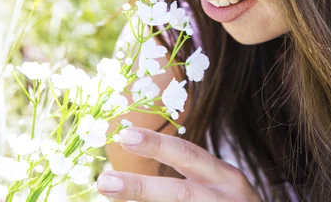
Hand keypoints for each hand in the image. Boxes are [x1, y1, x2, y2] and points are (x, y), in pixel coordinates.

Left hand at [97, 127, 262, 201]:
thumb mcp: (218, 186)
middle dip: (141, 187)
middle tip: (103, 181)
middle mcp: (227, 200)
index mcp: (225, 178)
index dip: (156, 144)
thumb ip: (187, 177)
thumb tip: (128, 171)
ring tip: (109, 191)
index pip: (188, 154)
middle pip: (180, 193)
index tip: (124, 135)